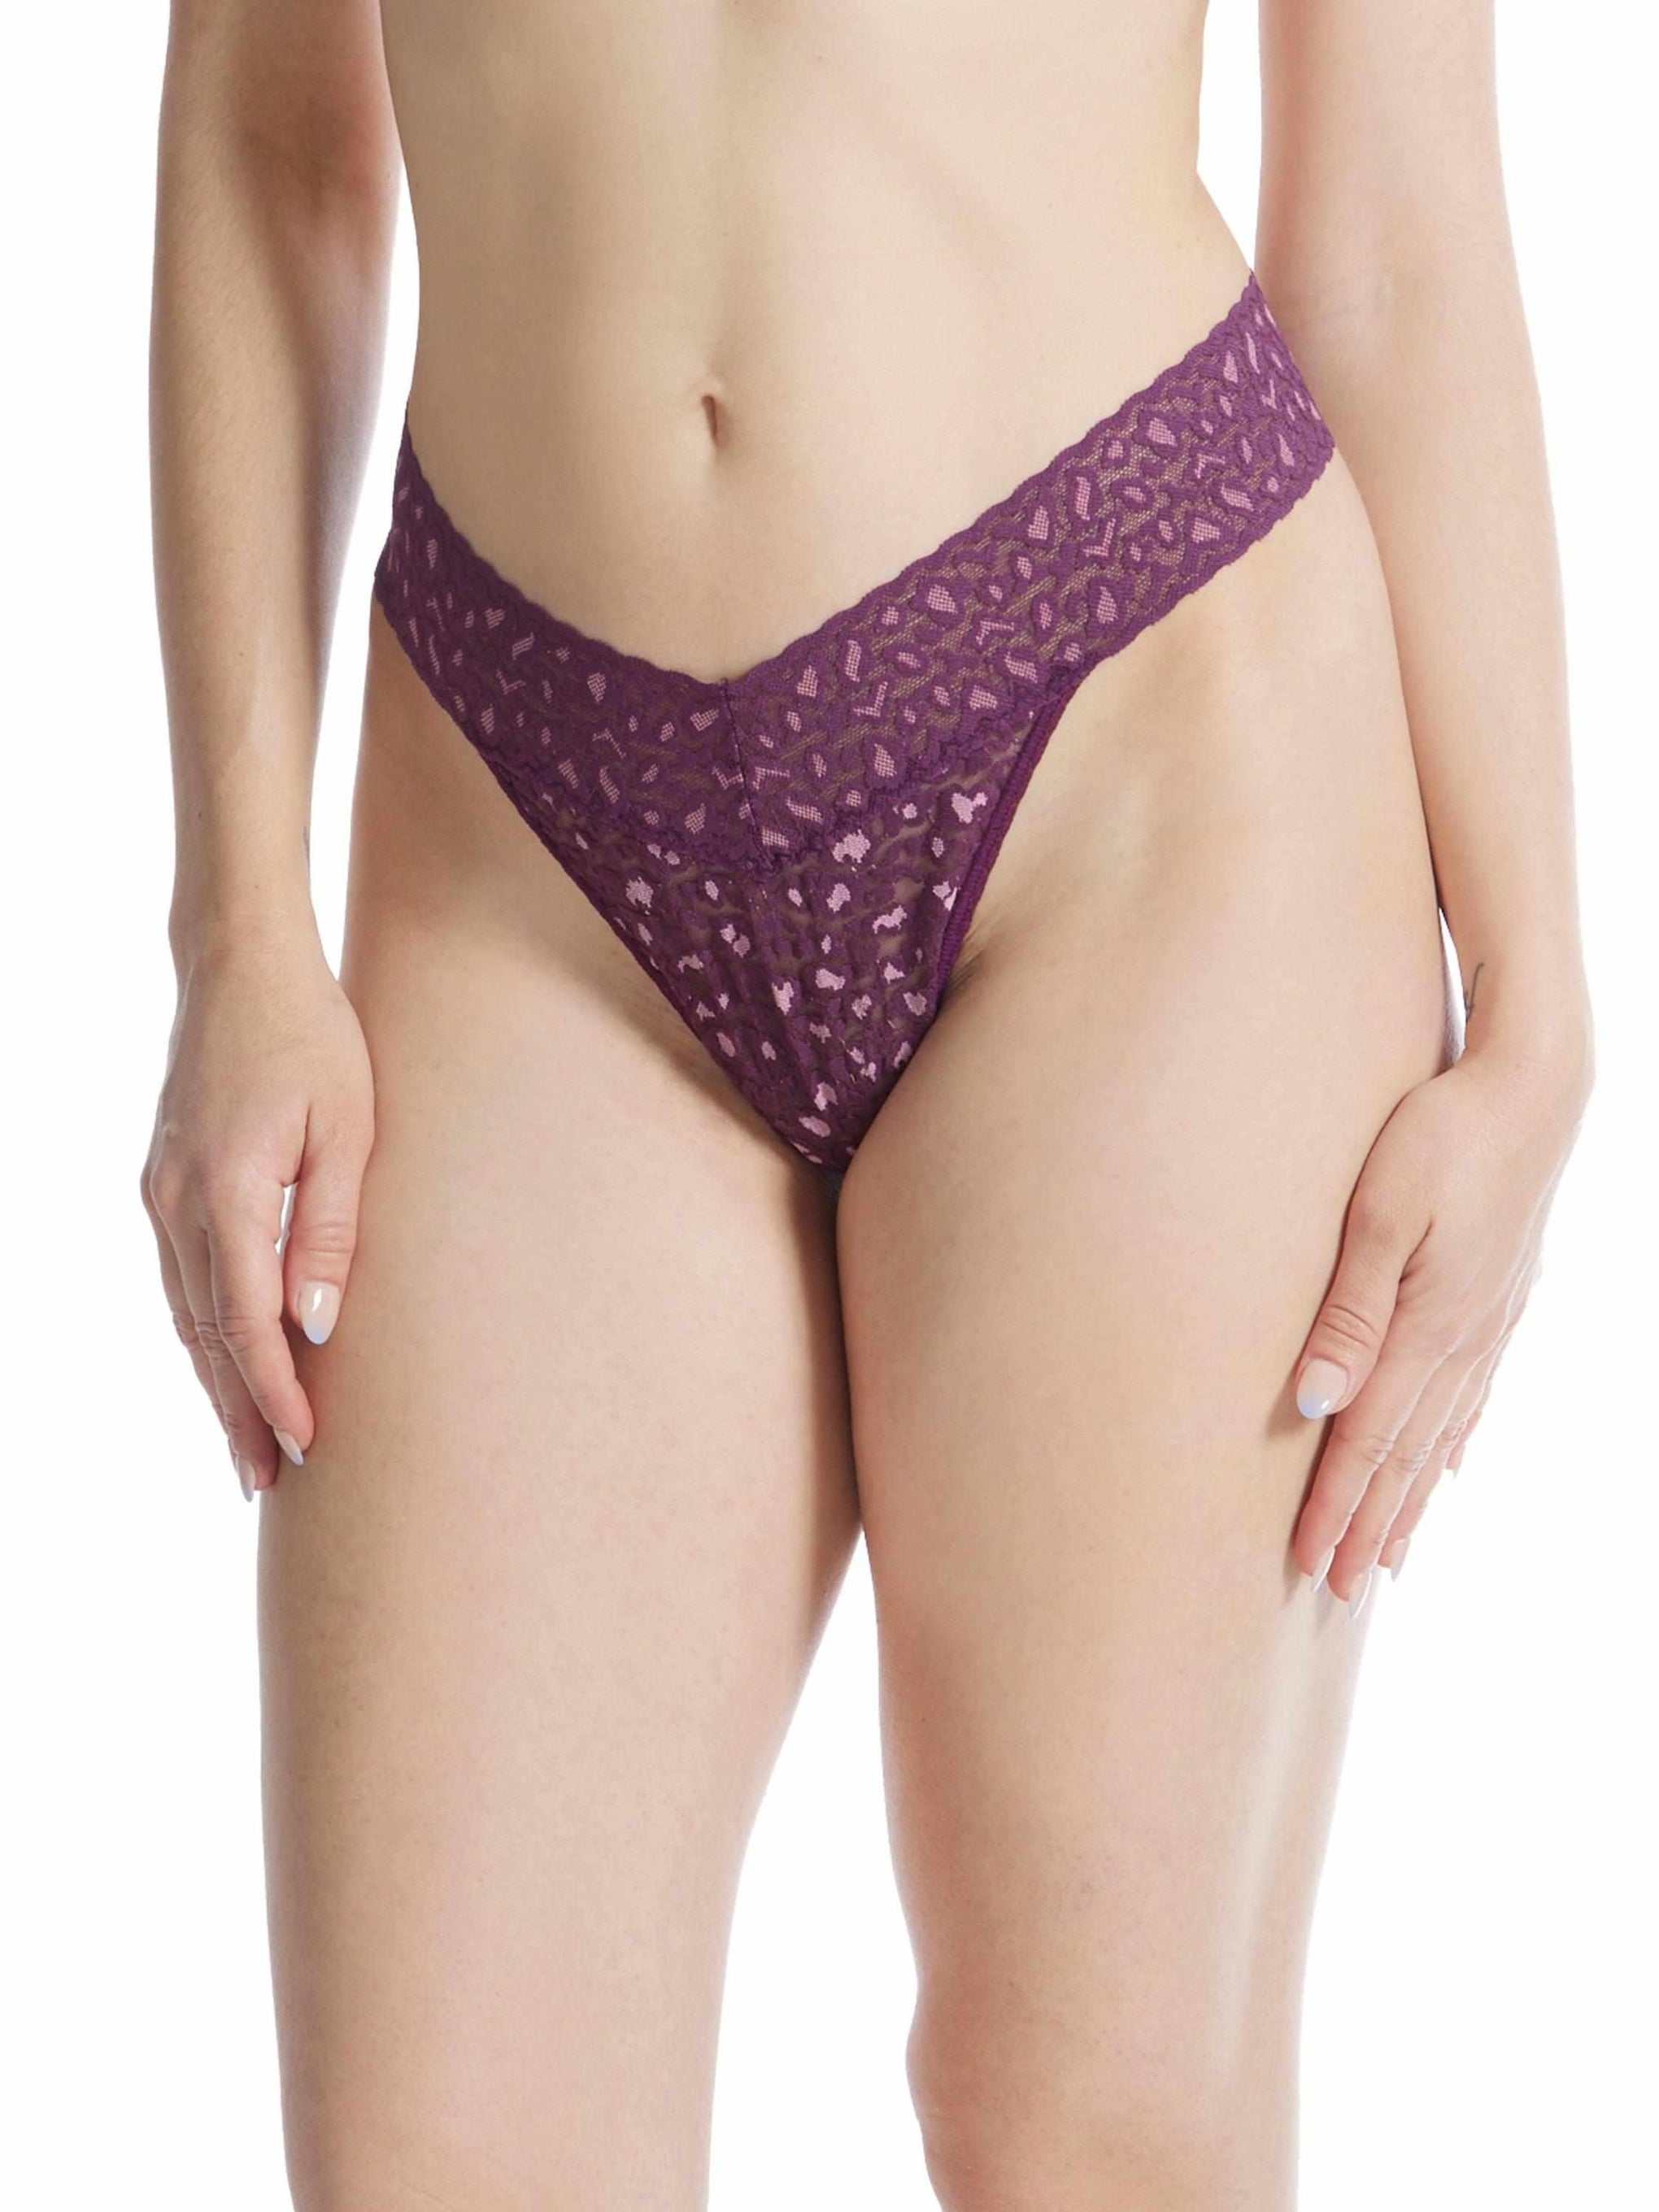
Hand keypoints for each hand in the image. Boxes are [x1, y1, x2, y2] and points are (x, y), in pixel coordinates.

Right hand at [140, 932, 374, 1498]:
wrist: (240, 965)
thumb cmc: (313, 1037)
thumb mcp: (347, 1129)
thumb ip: (329, 1229)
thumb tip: (316, 1325)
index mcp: (226, 1191)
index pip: (249, 1322)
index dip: (276, 1391)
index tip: (306, 1445)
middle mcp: (177, 1202)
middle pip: (207, 1335)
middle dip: (238, 1412)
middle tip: (267, 1482)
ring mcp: (161, 1194)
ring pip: (187, 1314)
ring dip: (217, 1382)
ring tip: (249, 1445)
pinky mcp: (164, 1183)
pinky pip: (182, 1279)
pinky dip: (203, 1333)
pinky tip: (226, 1365)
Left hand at [1289, 1038, 1590, 1608]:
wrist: (1533, 1087)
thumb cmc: (1441, 1135)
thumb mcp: (1380, 1214)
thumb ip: (1347, 1310)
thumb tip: (1313, 1404)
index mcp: (1427, 1327)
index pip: (1365, 1439)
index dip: (1334, 1505)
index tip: (1305, 1564)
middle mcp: (1463, 1340)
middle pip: (1404, 1454)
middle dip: (1367, 1523)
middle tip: (1335, 1589)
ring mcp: (1488, 1322)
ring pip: (1439, 1434)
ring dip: (1407, 1497)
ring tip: (1386, 1553)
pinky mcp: (1499, 1298)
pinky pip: (1472, 1394)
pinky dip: (1450, 1442)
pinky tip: (1443, 1465)